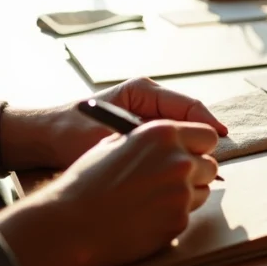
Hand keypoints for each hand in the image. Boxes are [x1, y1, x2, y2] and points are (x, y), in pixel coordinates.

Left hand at [0, 77, 226, 170]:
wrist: (45, 139)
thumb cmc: (70, 133)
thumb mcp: (106, 137)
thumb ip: (142, 143)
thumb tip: (177, 154)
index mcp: (144, 91)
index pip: (188, 105)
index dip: (207, 124)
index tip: (221, 140)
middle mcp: (150, 100)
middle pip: (191, 118)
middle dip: (203, 140)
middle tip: (212, 162)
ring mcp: (150, 115)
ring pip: (184, 131)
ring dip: (192, 150)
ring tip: (202, 171)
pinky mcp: (146, 131)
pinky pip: (172, 141)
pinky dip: (179, 156)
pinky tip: (183, 173)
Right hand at [0, 120, 218, 265]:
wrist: (71, 223)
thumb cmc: (88, 181)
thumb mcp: (116, 143)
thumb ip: (152, 140)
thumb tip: (178, 142)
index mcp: (163, 134)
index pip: (208, 135)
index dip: (199, 146)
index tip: (191, 153)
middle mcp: (179, 160)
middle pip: (210, 164)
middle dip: (196, 171)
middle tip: (172, 179)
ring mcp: (181, 192)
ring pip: (203, 190)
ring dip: (187, 193)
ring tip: (154, 197)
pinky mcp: (179, 220)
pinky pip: (188, 213)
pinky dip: (173, 214)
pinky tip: (147, 215)